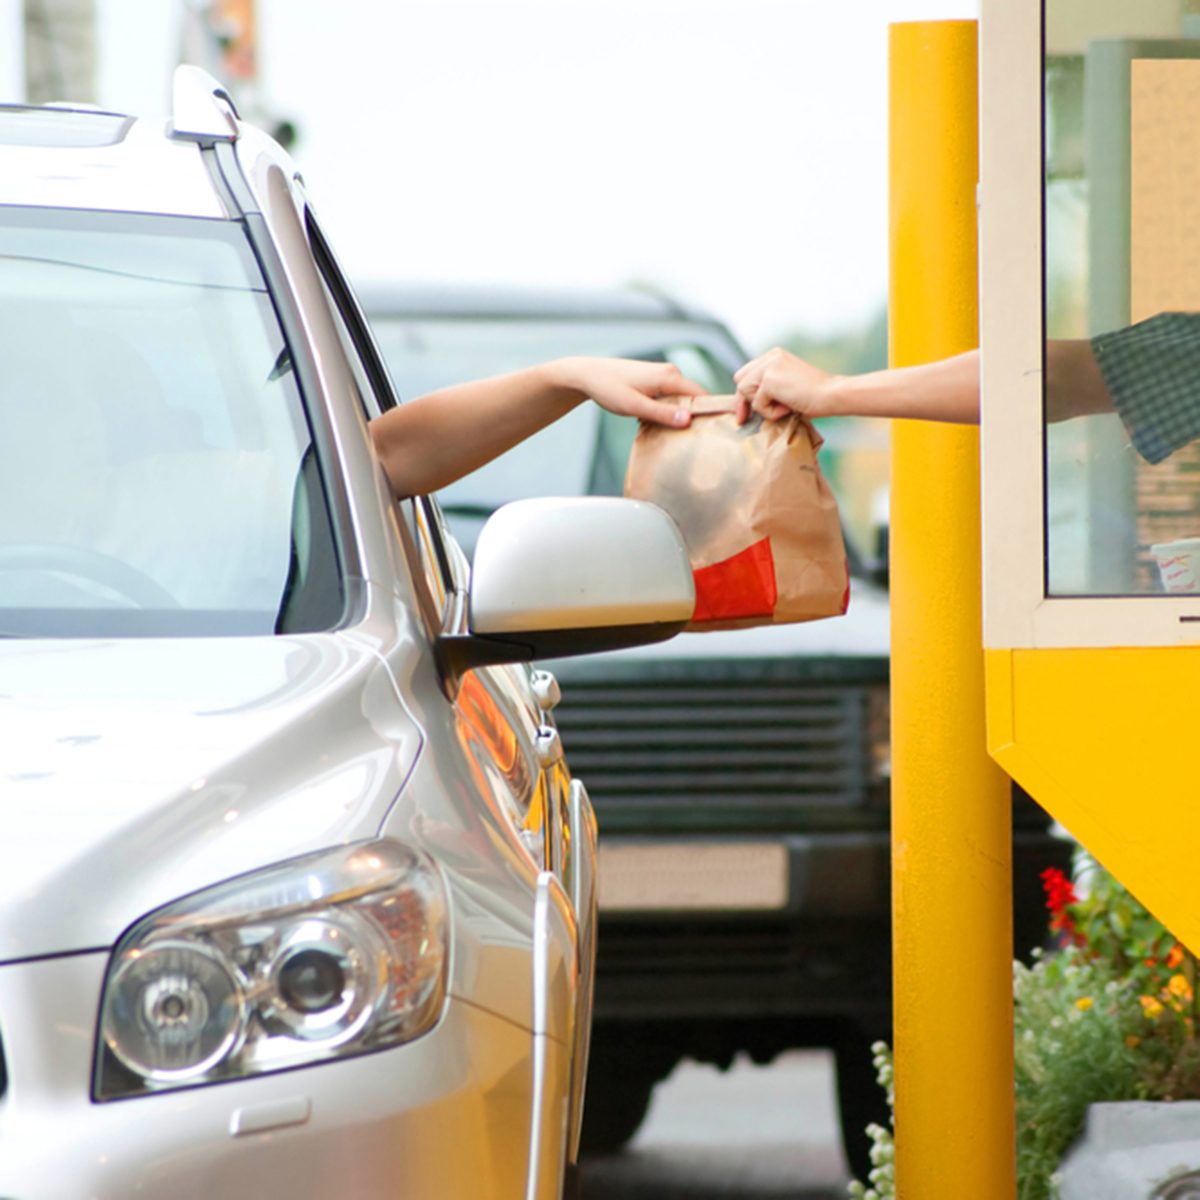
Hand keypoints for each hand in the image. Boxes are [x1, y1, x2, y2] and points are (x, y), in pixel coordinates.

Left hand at [554, 357, 705, 426]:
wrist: (588, 375)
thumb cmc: (608, 388)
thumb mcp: (635, 406)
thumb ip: (662, 413)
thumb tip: (688, 420)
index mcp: (670, 377)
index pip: (703, 396)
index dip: (713, 413)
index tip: (718, 432)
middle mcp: (671, 373)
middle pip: (695, 398)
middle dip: (697, 417)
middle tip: (699, 441)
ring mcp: (664, 376)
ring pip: (683, 399)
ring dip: (682, 416)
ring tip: (682, 436)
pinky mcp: (656, 381)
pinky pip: (672, 398)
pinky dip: (671, 411)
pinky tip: (664, 426)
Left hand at [734, 348, 835, 424]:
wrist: (832, 395)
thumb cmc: (815, 397)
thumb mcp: (786, 387)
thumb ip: (768, 388)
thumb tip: (743, 405)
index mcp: (774, 356)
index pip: (746, 374)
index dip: (745, 394)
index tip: (745, 414)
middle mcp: (770, 356)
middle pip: (740, 379)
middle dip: (744, 400)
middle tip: (751, 417)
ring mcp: (769, 365)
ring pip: (745, 392)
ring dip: (762, 407)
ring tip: (785, 406)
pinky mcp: (769, 378)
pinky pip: (757, 403)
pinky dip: (771, 412)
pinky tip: (790, 406)